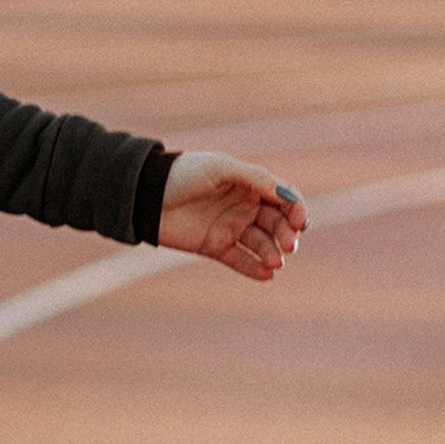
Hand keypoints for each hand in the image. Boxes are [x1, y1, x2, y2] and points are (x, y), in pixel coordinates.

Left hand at [158, 151, 306, 281]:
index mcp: (251, 185)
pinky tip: (266, 275)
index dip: (297, 210)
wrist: (145, 194)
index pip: (285, 199)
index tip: (300, 222)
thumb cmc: (183, 174)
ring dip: (271, 254)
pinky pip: (239, 260)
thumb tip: (287, 194)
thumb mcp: (221, 168)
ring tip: (274, 262)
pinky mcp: (215, 246)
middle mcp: (245, 207)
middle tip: (288, 245)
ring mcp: (231, 227)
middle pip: (277, 224)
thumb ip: (255, 178)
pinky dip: (253, 268)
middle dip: (286, 235)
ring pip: (261, 244)